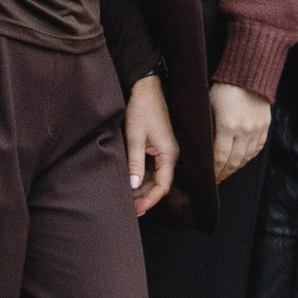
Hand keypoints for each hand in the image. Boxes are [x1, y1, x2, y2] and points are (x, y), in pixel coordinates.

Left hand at [125, 75, 178, 209]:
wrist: (145, 86)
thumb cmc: (141, 108)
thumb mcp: (135, 137)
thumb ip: (135, 163)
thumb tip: (133, 186)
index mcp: (169, 154)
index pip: (162, 186)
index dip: (149, 200)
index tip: (136, 210)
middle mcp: (171, 154)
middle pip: (159, 184)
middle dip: (144, 197)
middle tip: (127, 208)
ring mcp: (165, 150)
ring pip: (155, 177)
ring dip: (142, 188)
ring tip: (126, 199)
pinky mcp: (159, 146)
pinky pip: (152, 167)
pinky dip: (142, 176)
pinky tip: (130, 182)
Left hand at [208, 82, 272, 184]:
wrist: (249, 75)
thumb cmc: (224, 88)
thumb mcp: (209, 105)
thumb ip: (207, 127)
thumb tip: (199, 146)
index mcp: (228, 126)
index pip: (219, 157)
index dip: (213, 170)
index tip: (208, 176)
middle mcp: (244, 131)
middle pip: (233, 162)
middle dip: (223, 173)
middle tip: (216, 179)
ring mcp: (256, 130)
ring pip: (246, 158)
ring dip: (235, 168)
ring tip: (227, 173)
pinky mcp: (265, 128)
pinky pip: (257, 149)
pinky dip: (248, 158)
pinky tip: (241, 161)